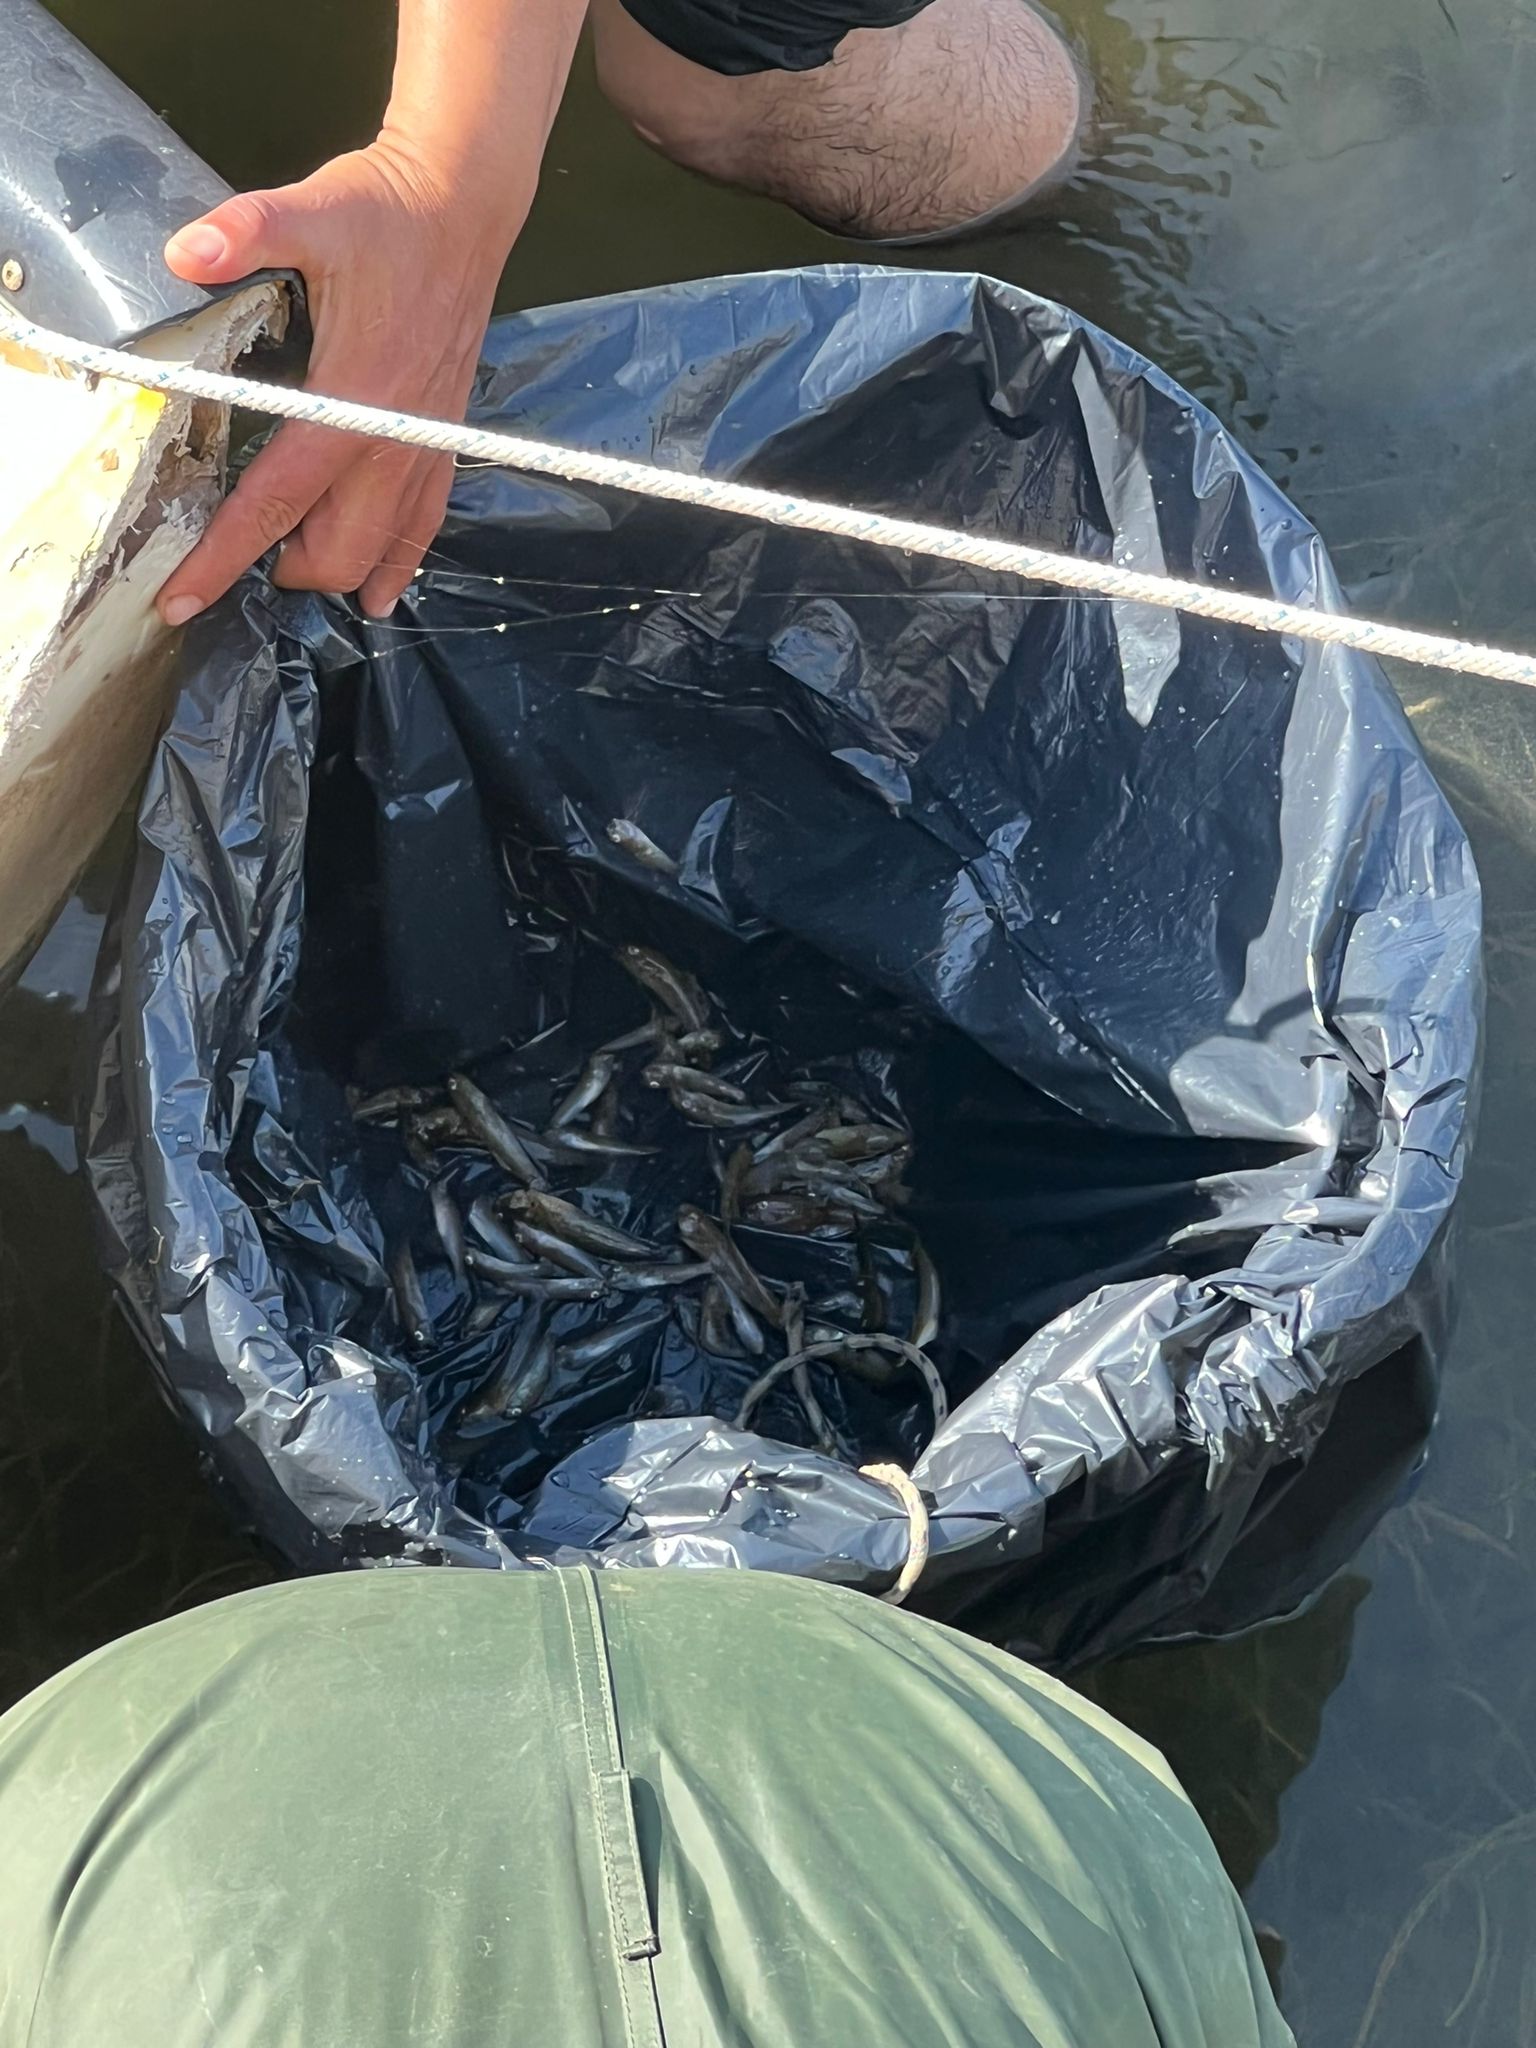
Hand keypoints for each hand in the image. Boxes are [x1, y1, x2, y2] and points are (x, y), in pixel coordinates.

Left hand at [157, 140, 525, 623]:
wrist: (464, 208)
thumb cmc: (386, 213)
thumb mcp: (311, 210)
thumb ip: (246, 231)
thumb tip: (185, 252)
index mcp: (353, 400)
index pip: (273, 502)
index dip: (221, 557)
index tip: (181, 600)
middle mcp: (392, 442)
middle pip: (333, 552)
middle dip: (281, 568)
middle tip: (235, 550)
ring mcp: (424, 448)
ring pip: (378, 552)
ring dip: (331, 568)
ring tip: (290, 557)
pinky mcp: (444, 444)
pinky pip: (424, 527)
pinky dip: (395, 566)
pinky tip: (376, 591)